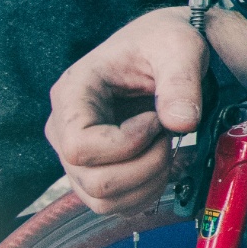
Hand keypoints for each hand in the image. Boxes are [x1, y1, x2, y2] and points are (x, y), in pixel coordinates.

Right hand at [45, 7, 232, 214]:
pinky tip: (165, 162)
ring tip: (168, 146)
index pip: (79, 146)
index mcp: (72, 93)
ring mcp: (77, 155)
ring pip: (104, 201)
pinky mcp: (96, 171)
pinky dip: (148, 191)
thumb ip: (181, 81)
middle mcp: (64, 128)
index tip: (156, 120)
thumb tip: (182, 123)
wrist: (165, 51)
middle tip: (168, 134)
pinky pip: (115, 205)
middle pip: (95, 181)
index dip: (126, 144)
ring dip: (149, 182)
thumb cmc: (163, 43)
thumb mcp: (179, 47)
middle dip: (146, 165)